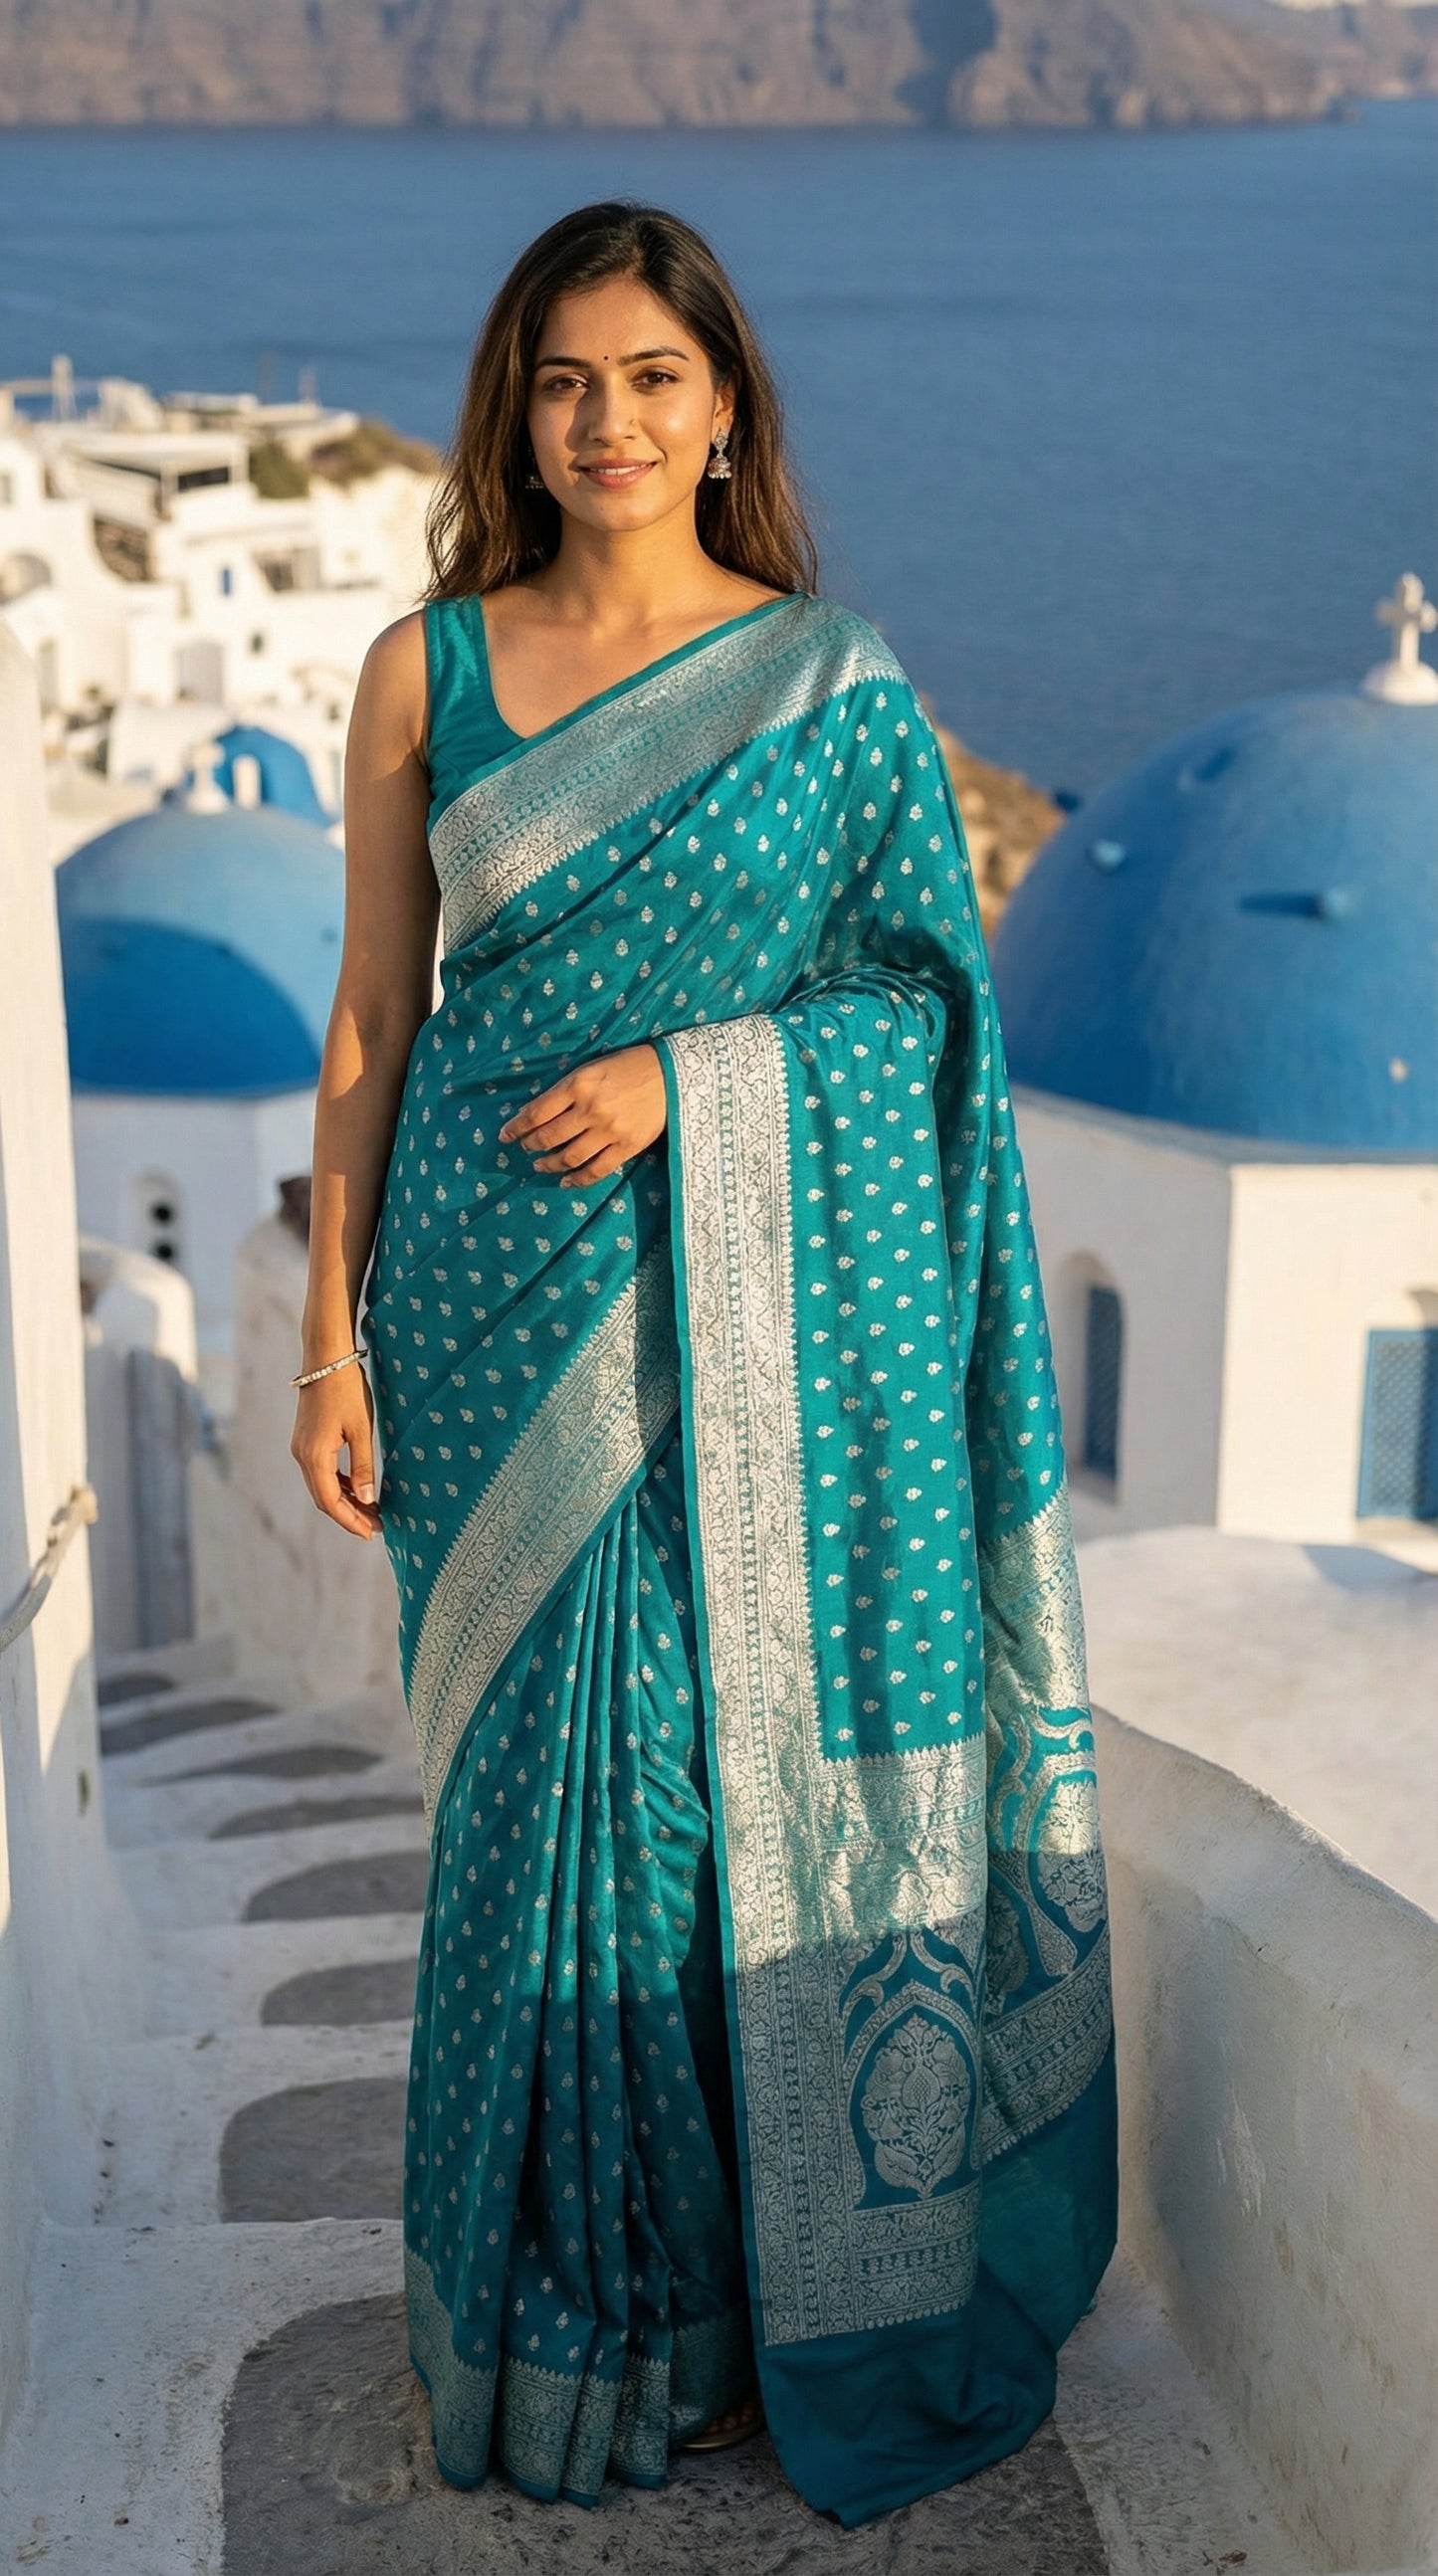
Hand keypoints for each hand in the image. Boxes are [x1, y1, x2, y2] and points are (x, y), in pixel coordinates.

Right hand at [290, 1359, 381, 1541]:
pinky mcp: (306, 1440)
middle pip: (324, 1498)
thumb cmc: (346, 1390)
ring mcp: (301, 1448)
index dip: (350, 1521)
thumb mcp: (361, 1429)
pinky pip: (321, 1471)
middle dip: (349, 1515)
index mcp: (314, 1456)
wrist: (325, 1358)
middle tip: (375, 1527)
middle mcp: (302, 1455)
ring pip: (322, 1486)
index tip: (371, 1533)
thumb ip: (363, 1466)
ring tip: (371, 1511)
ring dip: (345, 1500)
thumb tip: (368, 1500)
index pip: (330, 1502)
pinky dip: (339, 1484)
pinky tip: (358, 1489)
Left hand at [498, 1042, 665, 1186]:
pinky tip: (565, 1182)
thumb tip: (538, 1113)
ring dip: (549, 1165)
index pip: (537, 1112)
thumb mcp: (592, 1068)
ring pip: (569, 1157)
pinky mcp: (627, 1147)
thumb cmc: (628, 1066)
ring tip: (539, 1166)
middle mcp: (590, 1109)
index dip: (517, 1127)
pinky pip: (596, 1170)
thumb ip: (566, 1089)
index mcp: (578, 1085)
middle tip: (525, 1148)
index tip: (505, 1135)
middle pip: (549, 1137)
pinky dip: (577, 1180)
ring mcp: (609, 1131)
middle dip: (531, 1146)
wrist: (672, 1074)